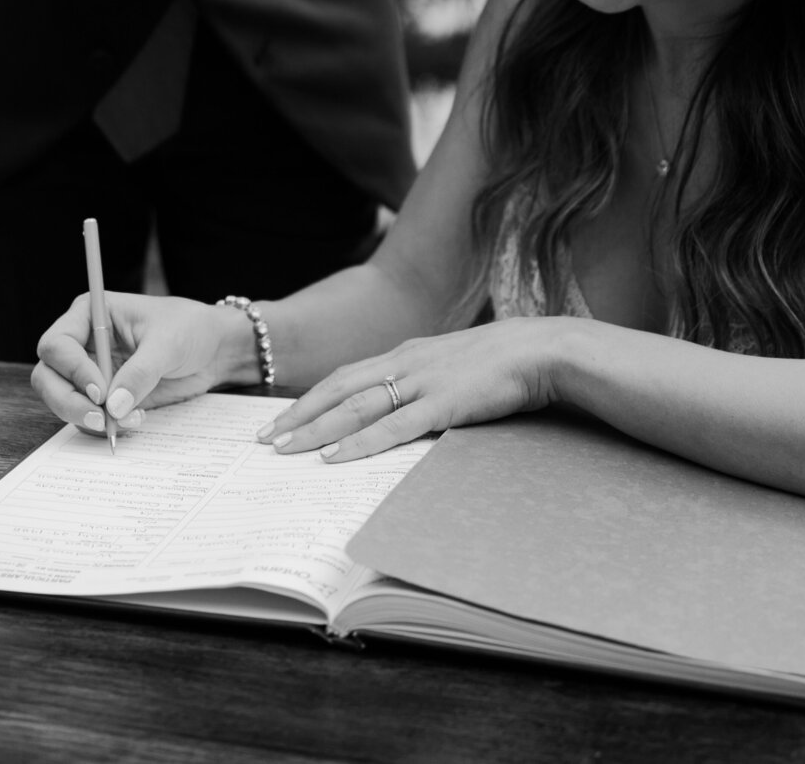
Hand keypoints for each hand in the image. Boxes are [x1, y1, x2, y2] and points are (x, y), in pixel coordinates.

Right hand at [32, 292, 229, 435]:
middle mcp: (83, 344)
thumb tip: (113, 406)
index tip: (100, 390)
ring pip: (62, 401)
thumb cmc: (189, 328)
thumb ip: (140, 372)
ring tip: (128, 420)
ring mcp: (90, 372)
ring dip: (89, 418)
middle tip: (100, 418)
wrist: (212, 349)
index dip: (72, 370)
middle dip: (68, 402)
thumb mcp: (168, 343)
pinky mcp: (104, 397)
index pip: (57, 344)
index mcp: (90, 314)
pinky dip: (105, 426)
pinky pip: (87, 418)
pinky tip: (135, 420)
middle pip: (48, 377)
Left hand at [256, 319, 565, 462]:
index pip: (344, 377)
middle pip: (338, 390)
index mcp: (404, 354)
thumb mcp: (450, 366)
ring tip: (286, 449)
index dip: (310, 397)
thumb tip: (401, 408)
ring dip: (316, 429)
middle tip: (265, 439)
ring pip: (355, 407)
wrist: (539, 349)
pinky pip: (392, 426)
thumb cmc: (500, 362)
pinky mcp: (442, 403)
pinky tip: (337, 455)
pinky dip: (360, 441)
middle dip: (298, 415)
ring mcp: (421, 381)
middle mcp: (404, 363)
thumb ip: (423, 382)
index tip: (282, 418)